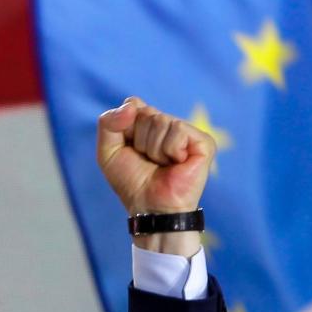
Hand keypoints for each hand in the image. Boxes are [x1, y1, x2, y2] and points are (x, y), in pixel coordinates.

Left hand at [96, 97, 213, 216]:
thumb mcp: (108, 152)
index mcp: (150, 123)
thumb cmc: (132, 183)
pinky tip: (176, 164)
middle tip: (149, 162)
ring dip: (154, 149)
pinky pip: (178, 130)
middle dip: (140, 141)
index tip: (131, 149)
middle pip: (146, 112)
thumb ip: (108, 123)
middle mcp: (169, 124)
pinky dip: (170, 151)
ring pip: (161, 121)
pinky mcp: (203, 142)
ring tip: (162, 165)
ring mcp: (187, 133)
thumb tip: (132, 105)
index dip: (126, 126)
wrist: (151, 207)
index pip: (133, 104)